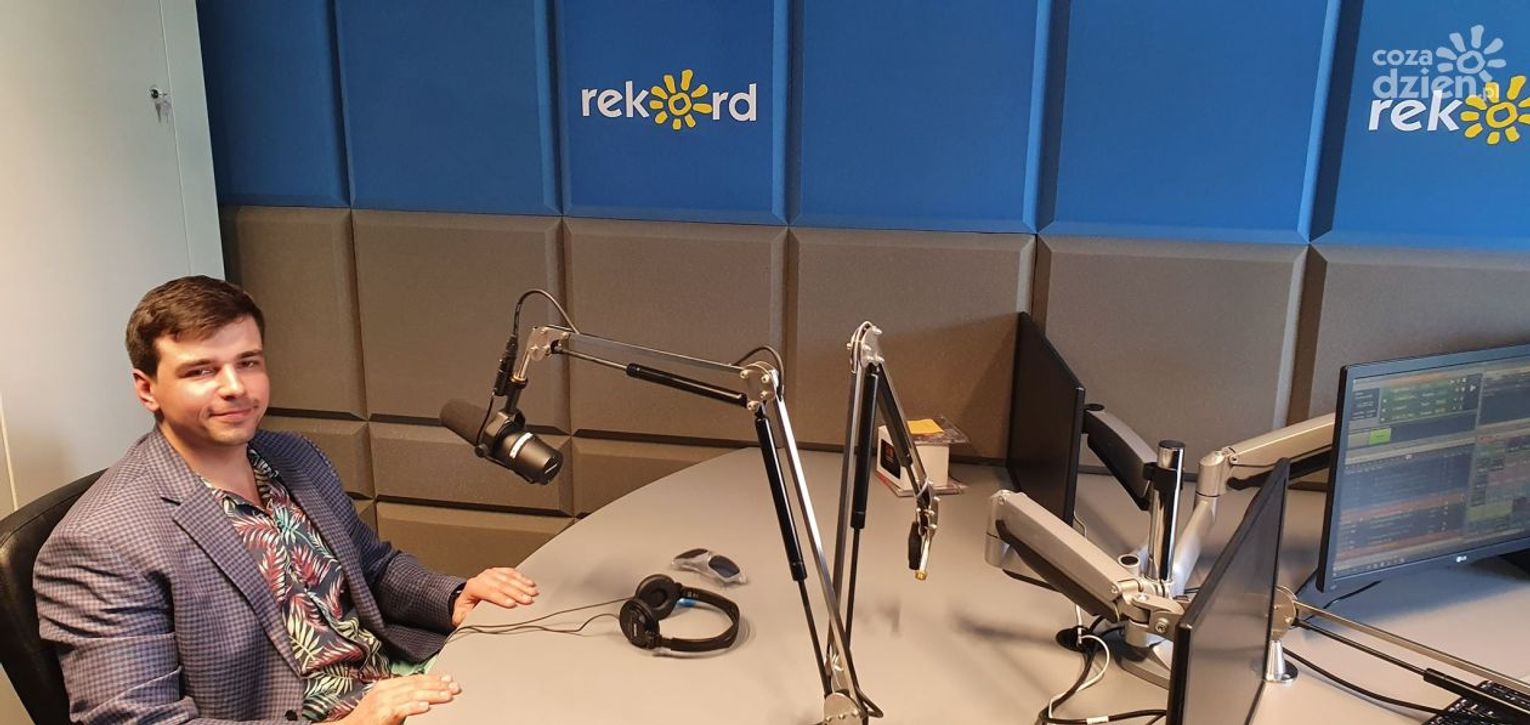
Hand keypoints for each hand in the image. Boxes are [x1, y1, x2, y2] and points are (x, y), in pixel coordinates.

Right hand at [334, 674, 459, 723]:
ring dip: (432, 695)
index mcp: (387, 686)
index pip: (415, 679)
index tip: (449, 679)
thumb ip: (403, 698)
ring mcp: (382, 702)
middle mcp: (385, 691)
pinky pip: (401, 709)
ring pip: (412, 695)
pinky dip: (414, 707)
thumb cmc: (368, 720)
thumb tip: (425, 697)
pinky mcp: (381, 715)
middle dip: (438, 685)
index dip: (434, 678)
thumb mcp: (387, 704)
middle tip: (455, 687)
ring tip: (447, 695)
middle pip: (417, 685)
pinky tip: (426, 707)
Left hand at [451, 567, 537, 626]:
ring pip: (509, 577)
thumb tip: (470, 620)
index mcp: (472, 587)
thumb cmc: (466, 608)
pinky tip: (530, 583)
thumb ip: (464, 618)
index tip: (512, 604)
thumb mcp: (461, 615)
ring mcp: (491, 573)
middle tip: (527, 600)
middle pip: (501, 584)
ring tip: (532, 592)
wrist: (467, 598)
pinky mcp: (499, 572)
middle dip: (516, 592)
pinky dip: (522, 578)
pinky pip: (512, 572)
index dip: (501, 598)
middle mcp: (482, 578)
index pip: (488, 591)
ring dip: (522, 585)